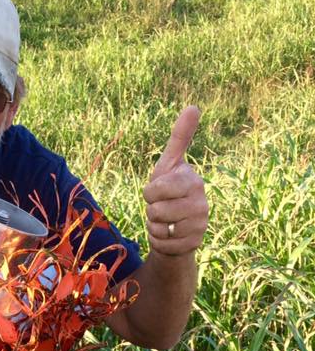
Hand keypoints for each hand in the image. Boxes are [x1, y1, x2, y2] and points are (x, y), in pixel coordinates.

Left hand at [143, 106, 207, 256]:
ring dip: (154, 226)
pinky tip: (168, 237)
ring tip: (166, 222)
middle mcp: (201, 203)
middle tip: (162, 208)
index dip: (149, 192)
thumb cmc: (169, 193)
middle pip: (155, 210)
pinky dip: (158, 242)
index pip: (155, 189)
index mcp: (193, 181)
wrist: (176, 228)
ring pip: (158, 227)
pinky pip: (161, 243)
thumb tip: (194, 106)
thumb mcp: (169, 165)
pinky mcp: (193, 244)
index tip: (158, 191)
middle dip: (151, 211)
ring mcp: (200, 225)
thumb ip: (180, 137)